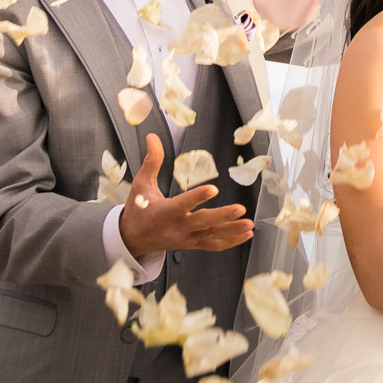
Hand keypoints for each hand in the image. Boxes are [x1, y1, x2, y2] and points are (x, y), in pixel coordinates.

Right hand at [118, 134, 255, 256]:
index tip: (213, 189)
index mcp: (163, 213)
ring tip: (249, 224)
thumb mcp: (141, 184)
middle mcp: (176, 228)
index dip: (197, 197)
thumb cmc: (138, 210)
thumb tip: (152, 137)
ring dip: (232, 231)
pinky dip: (231, 242)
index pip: (182, 204)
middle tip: (240, 209)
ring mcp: (186, 238)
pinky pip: (213, 245)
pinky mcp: (192, 244)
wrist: (133, 238)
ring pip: (211, 236)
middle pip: (202, 222)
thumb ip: (151, 161)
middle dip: (222, 216)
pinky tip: (246, 234)